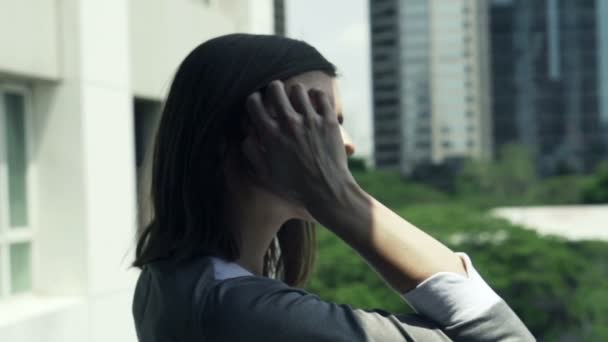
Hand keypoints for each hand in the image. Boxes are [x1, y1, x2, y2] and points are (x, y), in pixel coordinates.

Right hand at [243, 80, 355, 215]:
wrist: (327, 192)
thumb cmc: (295, 186)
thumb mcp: (265, 174)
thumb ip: (251, 152)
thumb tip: (246, 134)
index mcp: (270, 135)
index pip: (254, 101)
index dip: (254, 100)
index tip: (259, 104)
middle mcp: (289, 123)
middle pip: (275, 88)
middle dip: (274, 90)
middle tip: (277, 97)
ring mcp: (310, 121)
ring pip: (298, 89)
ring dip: (296, 94)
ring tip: (298, 102)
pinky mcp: (329, 122)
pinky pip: (321, 96)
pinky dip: (316, 97)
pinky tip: (314, 104)